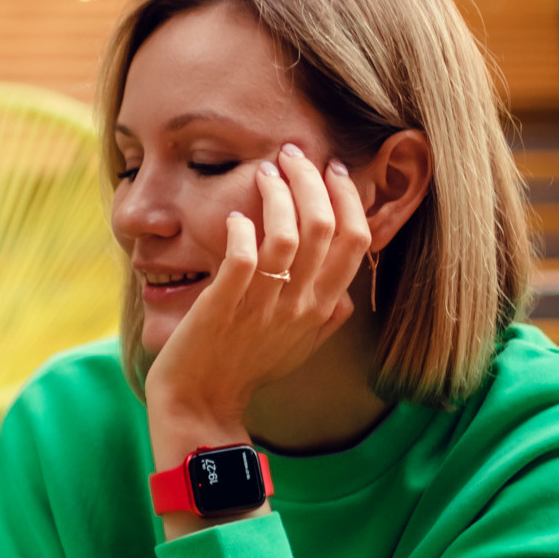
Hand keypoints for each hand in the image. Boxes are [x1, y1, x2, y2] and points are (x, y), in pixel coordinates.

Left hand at [146, 142, 372, 467]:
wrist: (202, 403)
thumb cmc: (248, 370)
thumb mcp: (300, 348)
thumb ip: (325, 320)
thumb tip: (346, 300)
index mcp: (322, 308)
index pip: (356, 240)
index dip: (348, 197)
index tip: (332, 168)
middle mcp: (300, 306)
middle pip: (325, 227)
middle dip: (311, 179)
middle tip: (291, 154)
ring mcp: (262, 307)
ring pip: (287, 235)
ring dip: (277, 194)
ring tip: (264, 172)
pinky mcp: (222, 308)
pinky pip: (241, 258)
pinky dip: (241, 230)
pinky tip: (236, 218)